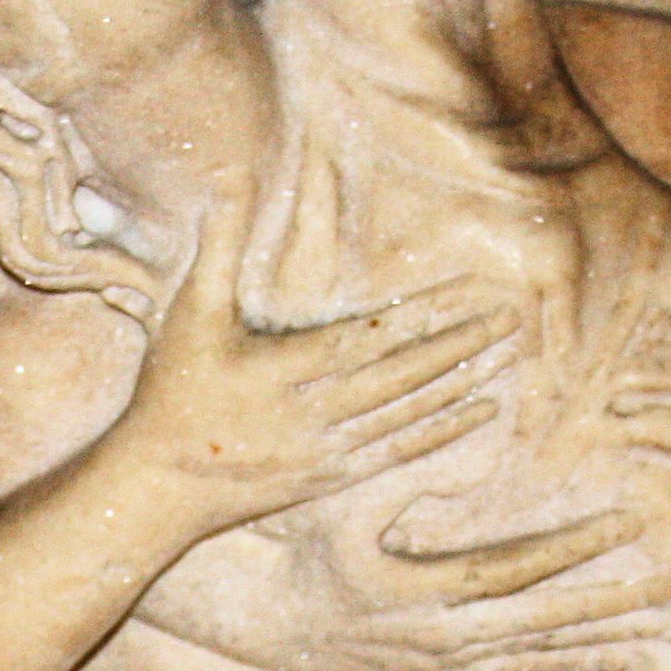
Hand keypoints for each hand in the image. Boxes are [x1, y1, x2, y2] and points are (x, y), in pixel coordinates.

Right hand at [110, 191, 521, 530]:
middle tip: (512, 319)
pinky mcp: (330, 478)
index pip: (368, 337)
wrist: (157, 486)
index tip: (468, 291)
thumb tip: (228, 184)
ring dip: (460, 384)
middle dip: (459, 346)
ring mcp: (324, 450)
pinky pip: (397, 450)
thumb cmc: (171, 392)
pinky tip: (478, 410)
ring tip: (506, 354)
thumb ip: (217, 250)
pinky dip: (441, 430)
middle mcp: (310, 413)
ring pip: (407, 414)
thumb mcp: (189, 315)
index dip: (422, 314)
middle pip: (401, 376)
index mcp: (281, 370)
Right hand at [296, 504, 670, 670]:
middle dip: (610, 606)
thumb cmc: (305, 550)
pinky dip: (568, 667)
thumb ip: (410, 472)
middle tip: (670, 593)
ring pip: (539, 657)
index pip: (514, 568)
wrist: (270, 623)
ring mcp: (445, 661)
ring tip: (660, 634)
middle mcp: (440, 637)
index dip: (574, 547)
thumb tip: (481, 440)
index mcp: (419, 590)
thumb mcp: (341, 505)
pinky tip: (610, 659)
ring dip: (602, 644)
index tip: (629, 522)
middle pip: (543, 624)